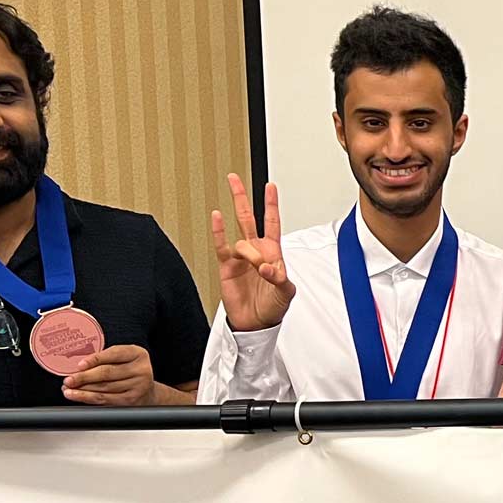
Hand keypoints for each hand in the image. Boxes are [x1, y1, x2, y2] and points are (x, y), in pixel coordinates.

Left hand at [63, 344, 155, 405]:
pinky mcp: (131, 400)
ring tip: (68, 389)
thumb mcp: (123, 359)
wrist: (147, 391)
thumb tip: (78, 366)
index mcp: (137, 354)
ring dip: (83, 389)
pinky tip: (78, 396)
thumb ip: (106, 359)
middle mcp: (140, 370)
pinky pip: (106, 399)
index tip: (79, 365)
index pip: (113, 354)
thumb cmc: (130, 371)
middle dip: (84, 377)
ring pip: (104, 388)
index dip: (94, 359)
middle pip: (107, 373)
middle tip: (69, 379)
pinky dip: (89, 398)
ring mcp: (138, 386)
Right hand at [210, 173, 293, 330]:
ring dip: (248, 250)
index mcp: (273, 253)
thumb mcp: (285, 293)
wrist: (255, 323)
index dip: (271, 205)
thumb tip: (268, 267)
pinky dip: (219, 231)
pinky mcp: (226, 266)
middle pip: (248, 217)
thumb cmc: (272, 307)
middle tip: (234, 179)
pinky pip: (221, 245)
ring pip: (239, 235)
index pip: (272, 223)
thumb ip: (280, 278)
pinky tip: (216, 216)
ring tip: (254, 266)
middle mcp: (255, 251)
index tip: (270, 187)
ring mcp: (240, 257)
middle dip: (242, 198)